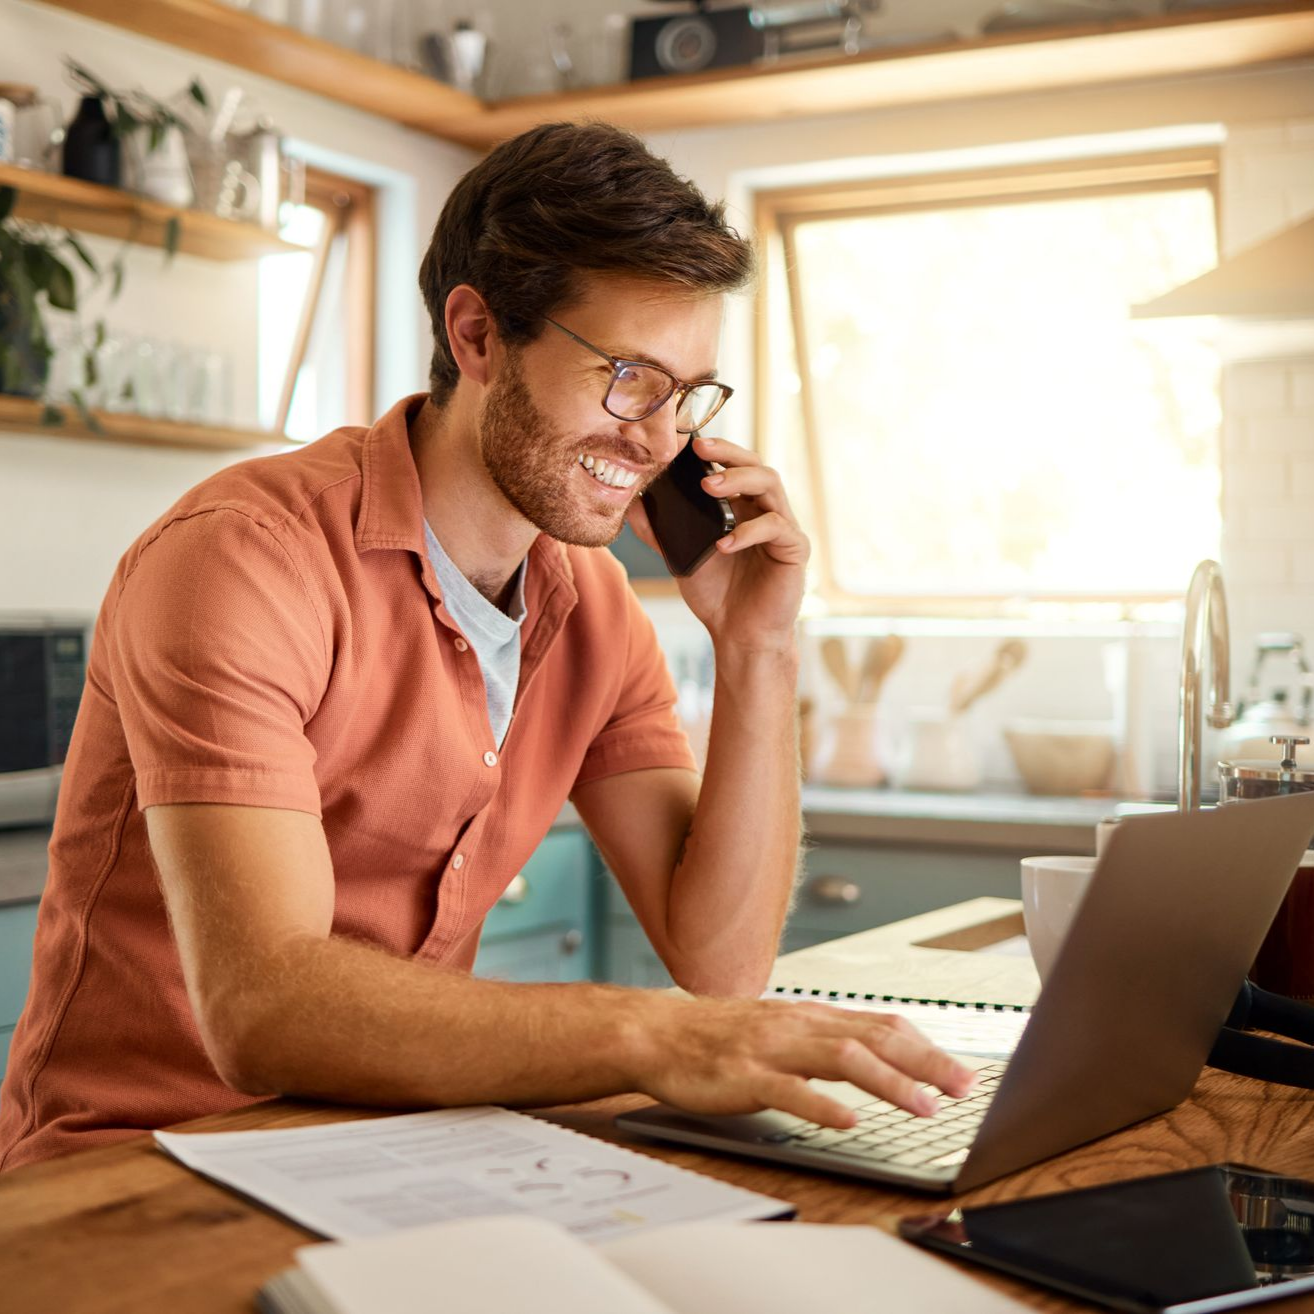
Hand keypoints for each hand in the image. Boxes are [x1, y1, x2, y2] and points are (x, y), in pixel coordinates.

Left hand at [628, 435, 807, 652]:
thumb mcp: (681, 557)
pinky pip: (776, 527)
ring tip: (709, 487)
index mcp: (742, 507)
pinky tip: (724, 542)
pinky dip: (748, 531)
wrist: (739, 635)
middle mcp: (765, 510)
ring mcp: (783, 527)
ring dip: (739, 479)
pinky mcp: (795, 549)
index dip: (716, 449)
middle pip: (756, 464)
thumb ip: (660, 531)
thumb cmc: (716, 595)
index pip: (734, 465)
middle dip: (728, 452)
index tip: (687, 443)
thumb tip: (631, 503)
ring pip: (770, 484)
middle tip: (700, 449)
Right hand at [631, 995, 976, 1127]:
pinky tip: (847, 1120)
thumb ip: (825, 1042)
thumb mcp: (781, 1031)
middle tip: (963, 1087)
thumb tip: (876, 1057)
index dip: (926, 1049)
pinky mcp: (744, 1076)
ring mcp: (771, 1049)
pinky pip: (788, 1090)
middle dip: (925, 1062)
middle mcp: (798, 1026)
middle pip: (873, 1038)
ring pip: (840, 1058)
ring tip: (922, 1105)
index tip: (960, 1072)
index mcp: (811, 1018)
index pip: (882, 1026)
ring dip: (887, 1082)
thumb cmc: (720, 1037)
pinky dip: (821, 1104)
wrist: (659, 1033)